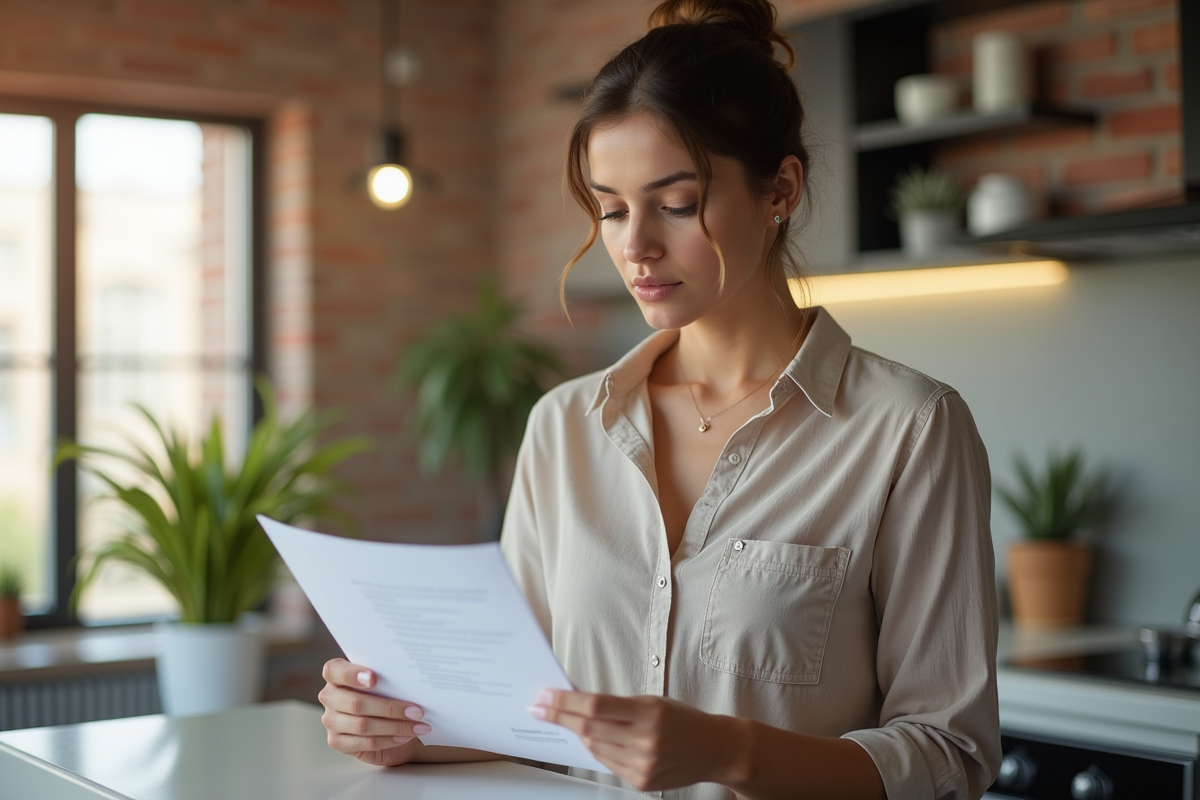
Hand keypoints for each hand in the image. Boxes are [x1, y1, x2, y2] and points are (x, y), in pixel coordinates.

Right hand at [318, 658, 432, 766]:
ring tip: (418, 726)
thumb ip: (388, 677)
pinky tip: (405, 736)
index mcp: (336, 674)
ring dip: (395, 726)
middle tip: (417, 710)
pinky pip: (365, 742)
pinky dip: (389, 740)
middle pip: (355, 703)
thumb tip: (409, 681)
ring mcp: (331, 720)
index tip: (374, 678)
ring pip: (362, 725)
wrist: (388, 723)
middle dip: (390, 707)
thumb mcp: (386, 682)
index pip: (334, 670)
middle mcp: (329, 696)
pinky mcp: (337, 742)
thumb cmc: (386, 695)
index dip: (352, 674)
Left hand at [528, 690, 746, 791]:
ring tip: (567, 720)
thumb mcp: (652, 701)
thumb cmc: (682, 720)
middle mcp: (646, 741)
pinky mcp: (641, 782)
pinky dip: (596, 749)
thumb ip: (617, 704)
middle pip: (589, 728)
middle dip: (560, 717)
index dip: (565, 702)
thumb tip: (577, 702)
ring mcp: (643, 765)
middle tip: (540, 708)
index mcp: (649, 712)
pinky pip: (607, 764)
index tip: (545, 697)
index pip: (595, 706)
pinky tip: (593, 739)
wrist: (714, 749)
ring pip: (594, 748)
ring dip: (577, 734)